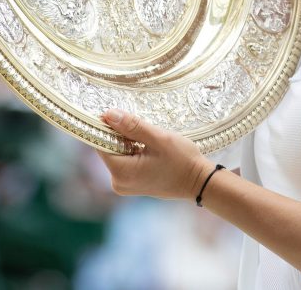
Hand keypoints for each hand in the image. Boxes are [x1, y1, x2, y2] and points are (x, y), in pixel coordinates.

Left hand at [96, 109, 215, 200]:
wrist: (199, 181)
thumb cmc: (182, 160)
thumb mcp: (158, 138)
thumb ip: (132, 126)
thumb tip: (108, 115)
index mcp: (121, 172)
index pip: (101, 144)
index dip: (106, 127)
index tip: (118, 114)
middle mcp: (118, 182)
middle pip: (108, 149)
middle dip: (120, 134)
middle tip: (141, 126)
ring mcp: (124, 185)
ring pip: (117, 154)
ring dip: (128, 142)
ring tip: (148, 138)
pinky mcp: (131, 184)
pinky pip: (125, 161)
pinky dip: (132, 151)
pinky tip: (148, 148)